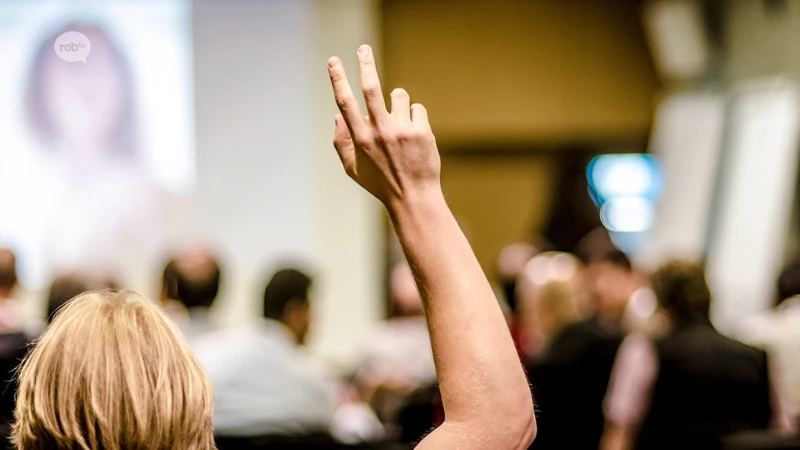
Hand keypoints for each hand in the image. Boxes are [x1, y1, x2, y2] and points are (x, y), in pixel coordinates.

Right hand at [328, 45, 440, 211]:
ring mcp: (402, 131)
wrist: (413, 197)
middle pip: (371, 88)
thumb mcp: (352, 169)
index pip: (345, 102)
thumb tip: (337, 114)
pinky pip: (416, 108)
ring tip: (400, 124)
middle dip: (365, 64)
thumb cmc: (380, 183)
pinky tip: (415, 136)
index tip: (333, 60)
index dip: (338, 79)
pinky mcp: (421, 131)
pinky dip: (415, 117)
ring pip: (399, 95)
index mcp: (360, 139)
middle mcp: (380, 132)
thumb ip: (341, 142)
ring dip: (398, 102)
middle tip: (363, 48)